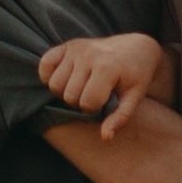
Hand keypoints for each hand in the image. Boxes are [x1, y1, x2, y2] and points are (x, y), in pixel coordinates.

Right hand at [37, 32, 169, 137]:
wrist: (136, 48)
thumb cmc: (136, 76)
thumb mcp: (134, 97)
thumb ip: (120, 118)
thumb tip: (105, 138)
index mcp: (107, 67)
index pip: (87, 103)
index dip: (96, 108)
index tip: (106, 100)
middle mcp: (89, 54)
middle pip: (69, 96)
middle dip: (81, 102)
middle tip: (95, 94)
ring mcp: (77, 48)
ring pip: (54, 84)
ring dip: (66, 92)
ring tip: (82, 88)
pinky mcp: (68, 45)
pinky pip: (45, 64)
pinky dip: (49, 75)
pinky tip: (66, 78)